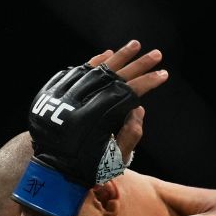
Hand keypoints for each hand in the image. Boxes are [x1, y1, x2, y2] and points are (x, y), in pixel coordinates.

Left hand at [12, 40, 166, 215]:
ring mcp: (62, 97)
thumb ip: (131, 134)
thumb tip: (138, 106)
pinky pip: (75, 71)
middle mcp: (77, 104)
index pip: (127, 93)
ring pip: (94, 69)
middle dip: (138, 64)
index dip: (147, 82)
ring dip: (117, 57)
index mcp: (94, 120)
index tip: (163, 73)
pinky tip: (107, 54)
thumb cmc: (88, 167)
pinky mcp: (52, 93)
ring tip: (134, 45)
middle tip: (156, 53)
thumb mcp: (115, 158)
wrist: (52, 170)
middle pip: (113, 77)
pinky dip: (92, 63)